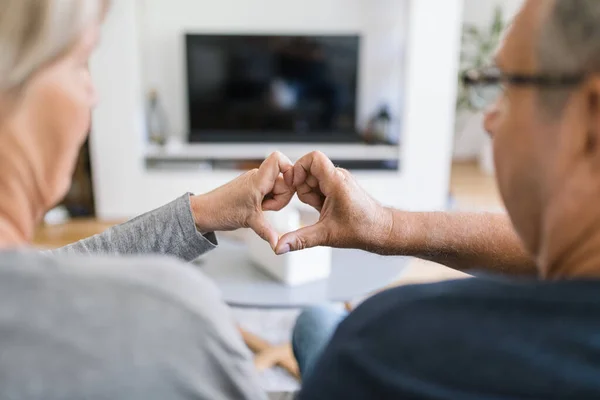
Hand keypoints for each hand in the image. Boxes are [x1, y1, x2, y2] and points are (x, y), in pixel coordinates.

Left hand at [192, 152, 294, 248]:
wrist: (204, 212)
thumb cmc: (221, 210)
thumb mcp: (249, 222)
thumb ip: (267, 231)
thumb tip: (278, 243)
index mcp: (258, 179)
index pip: (278, 159)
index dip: (290, 169)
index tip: (289, 186)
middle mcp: (258, 177)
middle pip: (285, 180)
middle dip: (281, 198)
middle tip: (265, 208)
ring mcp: (256, 183)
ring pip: (279, 189)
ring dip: (274, 201)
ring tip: (259, 209)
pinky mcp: (254, 189)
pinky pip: (270, 193)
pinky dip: (268, 202)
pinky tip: (259, 209)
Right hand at [275, 151, 391, 254]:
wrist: (382, 231)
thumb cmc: (362, 229)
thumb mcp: (327, 235)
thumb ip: (301, 240)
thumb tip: (280, 247)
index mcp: (336, 181)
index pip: (313, 158)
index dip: (298, 168)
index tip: (294, 185)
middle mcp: (338, 177)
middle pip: (308, 171)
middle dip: (302, 188)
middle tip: (311, 206)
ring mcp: (339, 182)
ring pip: (312, 180)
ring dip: (309, 195)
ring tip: (320, 210)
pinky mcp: (339, 188)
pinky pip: (319, 187)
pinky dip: (316, 198)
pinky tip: (323, 211)